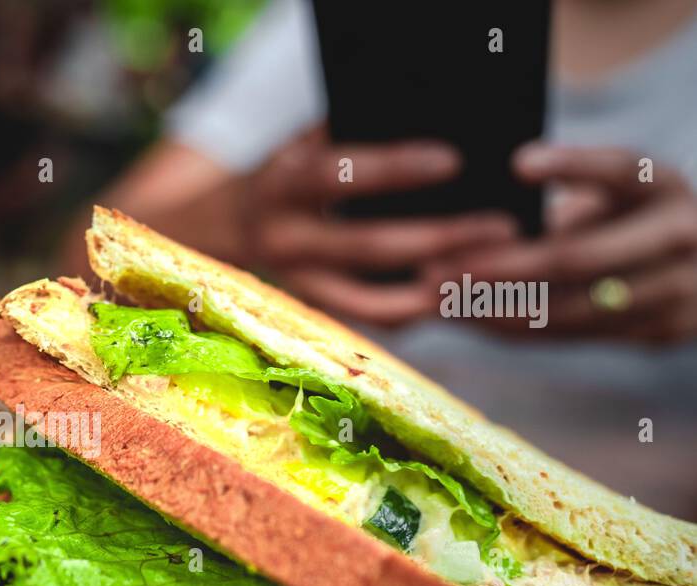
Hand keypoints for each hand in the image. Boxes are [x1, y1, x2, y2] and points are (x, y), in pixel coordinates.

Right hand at [246, 125, 518, 323]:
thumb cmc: (292, 167)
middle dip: (440, 238)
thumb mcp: (309, 139)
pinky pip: (377, 319)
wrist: (232, 226)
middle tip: (502, 227)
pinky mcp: (319, 312)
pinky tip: (462, 291)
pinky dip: (422, 309)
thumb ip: (354, 131)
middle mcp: (284, 242)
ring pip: (374, 302)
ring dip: (437, 290)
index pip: (337, 175)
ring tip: (491, 271)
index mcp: (280, 186)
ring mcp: (299, 285)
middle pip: (367, 247)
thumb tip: (434, 117)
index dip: (393, 169)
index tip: (453, 160)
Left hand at [425, 144, 696, 341]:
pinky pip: (570, 337)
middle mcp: (681, 236)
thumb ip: (568, 190)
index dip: (571, 166)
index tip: (519, 163)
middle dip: (499, 267)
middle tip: (435, 268)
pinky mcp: (661, 333)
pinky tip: (465, 319)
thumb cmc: (631, 214)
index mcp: (663, 185)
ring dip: (493, 309)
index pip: (618, 170)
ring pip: (569, 311)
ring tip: (436, 299)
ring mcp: (679, 292)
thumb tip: (486, 196)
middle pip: (578, 258)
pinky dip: (512, 329)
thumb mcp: (614, 189)